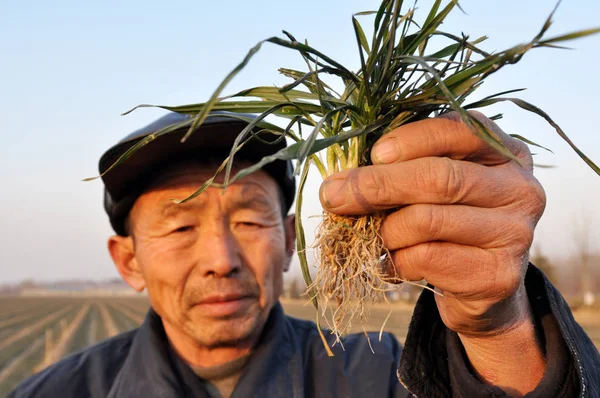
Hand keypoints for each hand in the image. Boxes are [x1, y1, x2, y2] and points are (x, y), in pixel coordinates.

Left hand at [320, 112, 545, 393]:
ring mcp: (515, 233)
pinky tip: (388, 262)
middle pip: (439, 178)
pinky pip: (425, 259)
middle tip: (334, 195)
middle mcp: (520, 189)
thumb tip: (338, 182)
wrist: (480, 286)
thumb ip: (401, 171)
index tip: (373, 154)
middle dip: (376, 185)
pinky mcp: (498, 274)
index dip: (411, 140)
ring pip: (426, 221)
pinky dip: (393, 260)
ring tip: (370, 235)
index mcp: (505, 153)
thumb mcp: (432, 188)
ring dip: (383, 229)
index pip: (459, 130)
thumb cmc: (447, 222)